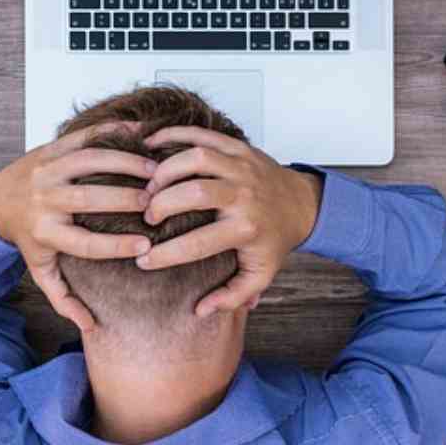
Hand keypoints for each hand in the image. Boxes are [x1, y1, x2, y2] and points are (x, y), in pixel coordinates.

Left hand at [0, 123, 155, 331]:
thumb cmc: (28, 236)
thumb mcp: (40, 268)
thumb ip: (63, 297)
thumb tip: (89, 325)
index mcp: (45, 233)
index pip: (85, 243)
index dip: (117, 246)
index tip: (146, 246)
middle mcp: (45, 200)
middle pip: (89, 199)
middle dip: (125, 199)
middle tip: (156, 202)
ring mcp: (47, 170)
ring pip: (88, 161)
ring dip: (124, 162)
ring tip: (154, 169)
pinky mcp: (52, 148)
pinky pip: (83, 137)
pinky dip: (112, 132)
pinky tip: (139, 133)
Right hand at [135, 127, 322, 316]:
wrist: (303, 204)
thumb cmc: (275, 240)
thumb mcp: (260, 274)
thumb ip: (232, 296)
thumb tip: (199, 311)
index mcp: (246, 229)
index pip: (197, 244)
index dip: (165, 255)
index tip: (142, 261)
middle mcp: (244, 195)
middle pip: (194, 193)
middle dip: (162, 204)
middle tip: (147, 216)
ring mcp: (241, 167)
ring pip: (196, 158)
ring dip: (165, 170)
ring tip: (149, 185)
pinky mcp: (237, 147)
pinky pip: (201, 135)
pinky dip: (173, 135)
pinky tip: (150, 145)